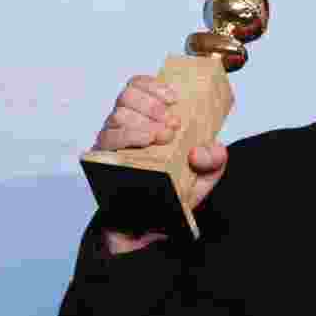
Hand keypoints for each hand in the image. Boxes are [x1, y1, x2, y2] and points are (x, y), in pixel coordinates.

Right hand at [93, 75, 228, 253]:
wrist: (149, 229)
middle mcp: (127, 128)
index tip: (174, 97)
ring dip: (142, 122)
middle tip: (173, 124)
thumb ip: (213, 161)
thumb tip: (204, 150)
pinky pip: (106, 141)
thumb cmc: (173, 194)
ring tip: (162, 136)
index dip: (153, 85)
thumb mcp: (203, 178)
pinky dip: (127, 137)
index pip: (140, 87)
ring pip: (117, 116)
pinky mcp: (102, 161)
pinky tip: (145, 141)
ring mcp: (113, 144)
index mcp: (149, 121)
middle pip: (127, 97)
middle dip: (152, 105)